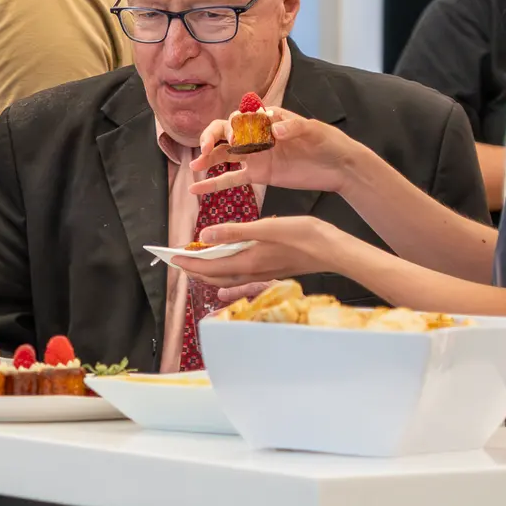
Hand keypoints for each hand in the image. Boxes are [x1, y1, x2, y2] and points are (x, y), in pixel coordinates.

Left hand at [172, 216, 351, 295]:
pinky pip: (241, 275)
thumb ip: (234, 232)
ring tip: (196, 262)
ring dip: (209, 271)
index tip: (172, 258)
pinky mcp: (271, 269)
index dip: (188, 263)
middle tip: (178, 262)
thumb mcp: (265, 228)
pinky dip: (227, 271)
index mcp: (248, 261)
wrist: (333, 250)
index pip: (209, 267)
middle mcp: (252, 271)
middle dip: (194, 270)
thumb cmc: (303, 236)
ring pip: (227, 276)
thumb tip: (204, 235)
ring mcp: (262, 272)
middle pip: (215, 275)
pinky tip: (227, 266)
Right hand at [188, 106, 367, 196]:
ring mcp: (256, 155)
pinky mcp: (259, 174)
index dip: (233, 126)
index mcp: (268, 119)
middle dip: (211, 138)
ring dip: (207, 158)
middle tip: (206, 149)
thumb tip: (275, 130)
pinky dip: (213, 184)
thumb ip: (294, 127)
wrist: (340, 167)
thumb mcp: (315, 130)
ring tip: (194, 166)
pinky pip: (231, 178)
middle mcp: (257, 135)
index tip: (235, 138)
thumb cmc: (329, 143)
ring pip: (223, 154)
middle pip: (224, 132)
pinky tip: (196, 189)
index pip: (242, 117)